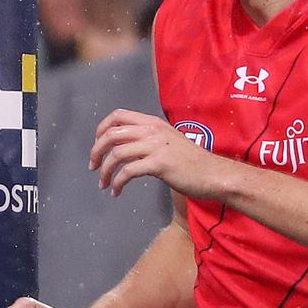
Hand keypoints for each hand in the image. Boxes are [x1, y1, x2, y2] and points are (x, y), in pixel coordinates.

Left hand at [89, 108, 226, 198]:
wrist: (215, 174)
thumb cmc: (191, 161)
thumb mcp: (167, 140)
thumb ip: (147, 138)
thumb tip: (123, 145)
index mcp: (152, 122)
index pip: (117, 115)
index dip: (101, 129)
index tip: (97, 144)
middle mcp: (152, 130)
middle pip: (110, 134)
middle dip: (96, 151)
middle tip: (93, 166)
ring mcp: (156, 146)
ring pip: (116, 154)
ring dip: (104, 171)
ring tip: (103, 183)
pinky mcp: (159, 164)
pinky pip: (127, 172)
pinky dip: (117, 183)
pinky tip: (116, 192)